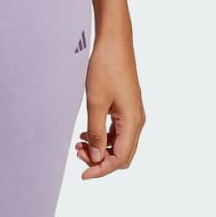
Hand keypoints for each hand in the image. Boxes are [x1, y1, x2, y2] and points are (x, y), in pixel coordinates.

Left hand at [74, 33, 143, 178]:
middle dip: (101, 160)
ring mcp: (133, 114)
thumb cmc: (106, 68)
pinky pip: (117, 132)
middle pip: (122, 155)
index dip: (102, 170)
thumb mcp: (96, 103)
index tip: (83, 174)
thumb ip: (96, 133)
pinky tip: (86, 135)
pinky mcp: (127, 108)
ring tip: (79, 144)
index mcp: (133, 121)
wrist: (114, 42)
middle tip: (78, 154)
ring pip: (119, 144)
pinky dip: (103, 138)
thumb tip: (97, 158)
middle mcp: (137, 120)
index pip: (120, 158)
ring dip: (100, 149)